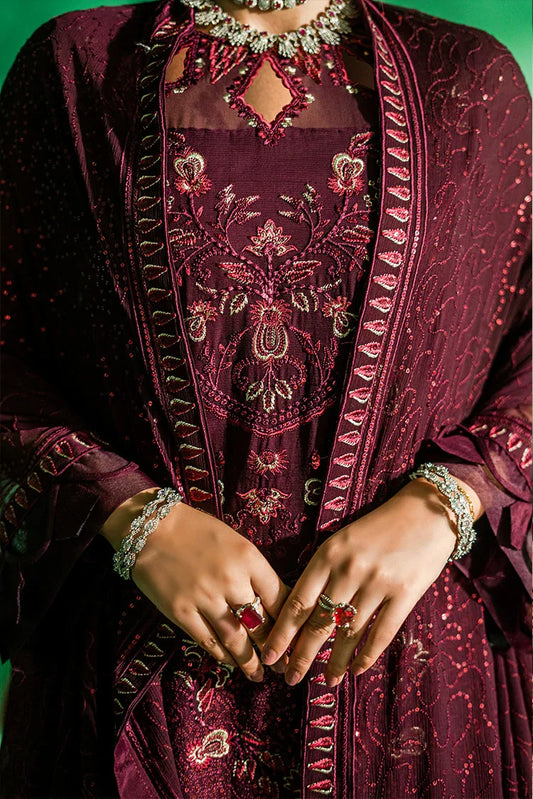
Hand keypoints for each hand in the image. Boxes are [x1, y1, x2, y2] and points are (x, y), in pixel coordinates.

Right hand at [100, 489, 289, 680]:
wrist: (150, 527)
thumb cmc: (195, 529)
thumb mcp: (234, 541)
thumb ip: (252, 568)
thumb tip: (271, 599)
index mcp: (248, 558)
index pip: (280, 597)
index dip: (289, 621)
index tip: (295, 635)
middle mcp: (231, 580)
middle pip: (262, 623)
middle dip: (275, 648)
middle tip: (283, 664)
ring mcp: (205, 599)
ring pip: (237, 640)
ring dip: (251, 662)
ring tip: (260, 674)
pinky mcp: (182, 612)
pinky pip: (209, 642)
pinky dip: (223, 656)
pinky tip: (232, 663)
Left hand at [261, 477, 480, 687]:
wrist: (426, 512)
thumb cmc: (378, 527)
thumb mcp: (342, 540)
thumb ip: (323, 570)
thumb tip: (300, 610)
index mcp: (328, 554)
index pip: (298, 601)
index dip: (282, 633)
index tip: (270, 655)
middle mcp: (350, 570)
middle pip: (319, 622)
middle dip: (302, 655)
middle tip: (290, 678)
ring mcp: (378, 583)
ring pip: (349, 633)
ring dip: (335, 662)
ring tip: (326, 681)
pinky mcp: (405, 593)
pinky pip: (382, 632)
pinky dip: (368, 655)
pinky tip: (357, 670)